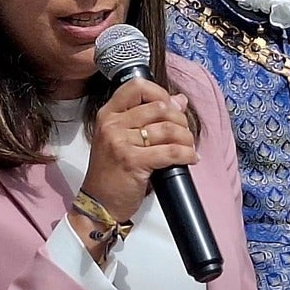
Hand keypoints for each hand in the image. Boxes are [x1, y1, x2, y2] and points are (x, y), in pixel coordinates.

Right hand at [75, 79, 196, 225]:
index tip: (172, 107)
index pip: (137, 86)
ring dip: (186, 139)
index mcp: (108, 114)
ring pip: (168, 129)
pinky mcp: (132, 161)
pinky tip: (191, 158)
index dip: (161, 93)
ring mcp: (121, 142)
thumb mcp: (124, 139)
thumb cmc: (112, 173)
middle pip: (160, 107)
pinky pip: (170, 151)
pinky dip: (186, 154)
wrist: (99, 204)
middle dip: (180, 120)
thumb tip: (179, 100)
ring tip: (188, 148)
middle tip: (184, 134)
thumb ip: (148, 117)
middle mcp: (112, 124)